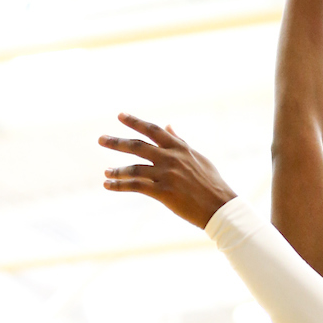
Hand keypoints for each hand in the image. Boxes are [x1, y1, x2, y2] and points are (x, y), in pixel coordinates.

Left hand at [99, 113, 234, 228]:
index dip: (135, 122)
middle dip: (117, 142)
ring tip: (106, 172)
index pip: (153, 130)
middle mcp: (171, 158)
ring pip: (134, 168)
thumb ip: (181, 142)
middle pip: (138, 147)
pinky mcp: (164, 193)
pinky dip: (119, 185)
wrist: (221, 207)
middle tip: (101, 139)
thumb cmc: (212, 183)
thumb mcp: (198, 158)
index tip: (120, 115)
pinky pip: (136, 186)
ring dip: (117, 170)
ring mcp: (167, 175)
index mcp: (180, 148)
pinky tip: (108, 185)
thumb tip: (169, 126)